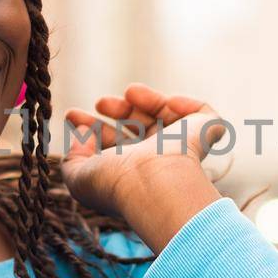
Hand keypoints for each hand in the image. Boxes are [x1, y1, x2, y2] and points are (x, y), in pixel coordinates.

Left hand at [61, 83, 228, 228]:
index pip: (113, 146)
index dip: (92, 128)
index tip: (71, 115)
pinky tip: (168, 102)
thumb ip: (73, 158)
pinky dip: (185, 103)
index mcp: (132, 173)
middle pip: (138, 128)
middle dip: (117, 111)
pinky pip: (201, 112)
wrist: (153, 183)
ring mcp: (183, 146)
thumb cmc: (115, 184)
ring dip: (144, 99)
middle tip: (100, 103)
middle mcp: (158, 160)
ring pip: (165, 115)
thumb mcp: (79, 177)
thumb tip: (81, 135)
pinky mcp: (205, 133)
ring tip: (129, 92)